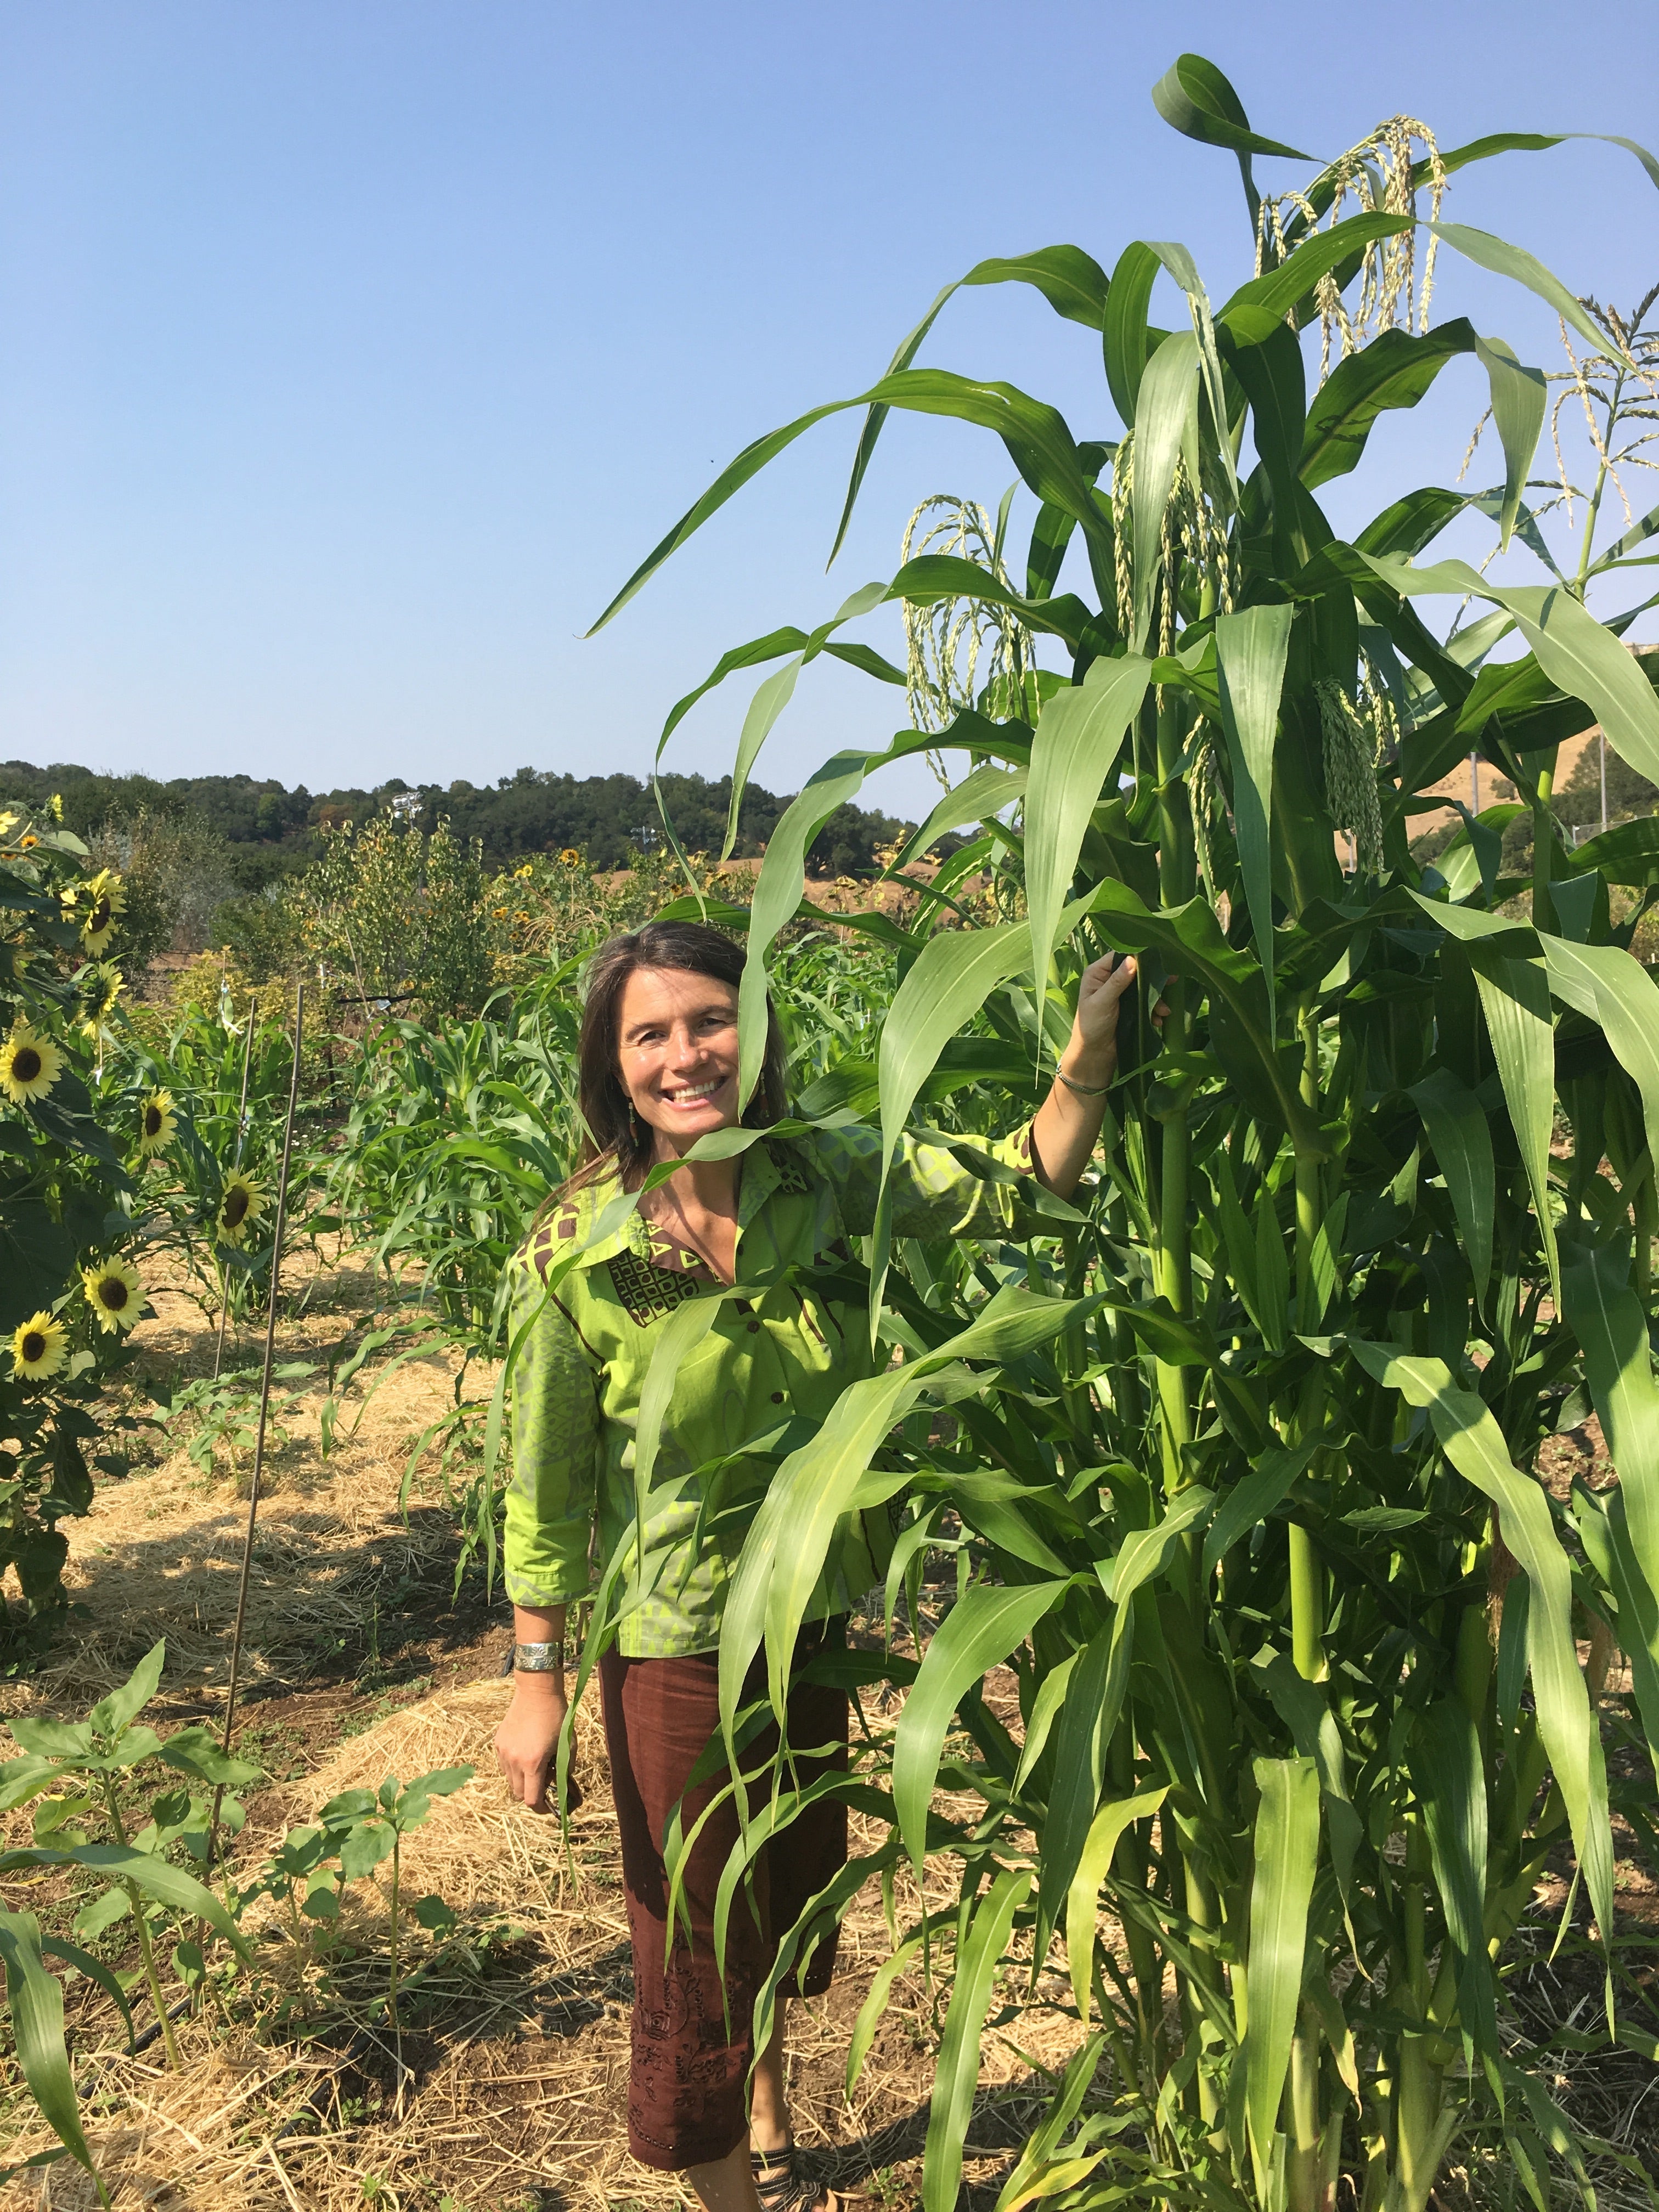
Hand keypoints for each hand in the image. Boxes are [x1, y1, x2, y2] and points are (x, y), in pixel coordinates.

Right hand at [495, 1681, 579, 1815]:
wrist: (536, 1692)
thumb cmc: (557, 1717)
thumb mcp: (568, 1745)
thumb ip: (565, 1769)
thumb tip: (562, 1785)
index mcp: (533, 1763)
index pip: (531, 1799)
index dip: (540, 1808)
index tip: (549, 1807)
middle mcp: (514, 1761)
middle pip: (517, 1793)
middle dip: (531, 1793)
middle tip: (545, 1780)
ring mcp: (503, 1752)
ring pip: (509, 1780)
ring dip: (521, 1780)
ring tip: (535, 1764)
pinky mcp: (497, 1743)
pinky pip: (504, 1765)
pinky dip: (514, 1767)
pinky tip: (526, 1752)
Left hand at [1069, 953, 1166, 1074]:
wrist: (1095, 1054)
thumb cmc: (1091, 1026)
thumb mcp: (1102, 1002)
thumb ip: (1117, 982)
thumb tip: (1133, 960)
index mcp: (1098, 972)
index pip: (1120, 955)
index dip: (1137, 955)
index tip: (1156, 958)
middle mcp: (1110, 979)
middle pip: (1136, 970)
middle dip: (1153, 978)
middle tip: (1172, 979)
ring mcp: (1122, 993)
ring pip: (1144, 987)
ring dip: (1156, 998)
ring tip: (1164, 1011)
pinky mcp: (1131, 1006)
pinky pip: (1147, 1002)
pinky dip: (1154, 1010)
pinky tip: (1159, 1020)